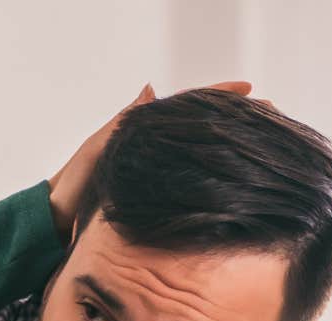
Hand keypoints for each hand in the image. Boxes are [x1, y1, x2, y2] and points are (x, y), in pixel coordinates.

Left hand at [47, 80, 254, 236]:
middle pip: (206, 127)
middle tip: (274, 118)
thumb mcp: (98, 148)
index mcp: (144, 129)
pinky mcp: (160, 196)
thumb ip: (124, 123)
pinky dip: (218, 176)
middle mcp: (158, 149)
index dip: (220, 96)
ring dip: (235, 147)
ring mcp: (161, 172)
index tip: (250, 90)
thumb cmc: (72, 184)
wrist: (57, 218)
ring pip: (206, 153)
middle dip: (240, 120)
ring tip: (268, 144)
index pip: (189, 105)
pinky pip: (195, 180)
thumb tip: (150, 90)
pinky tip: (239, 180)